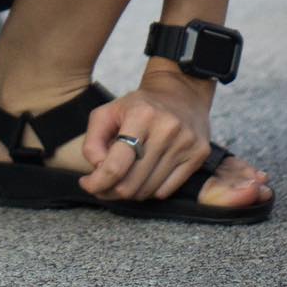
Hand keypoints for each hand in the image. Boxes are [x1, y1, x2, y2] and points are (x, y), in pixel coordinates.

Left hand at [79, 73, 220, 202]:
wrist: (181, 93)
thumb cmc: (139, 105)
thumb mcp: (108, 112)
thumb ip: (93, 140)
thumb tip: (97, 169)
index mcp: (141, 115)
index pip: (116, 165)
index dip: (98, 182)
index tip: (87, 185)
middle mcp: (167, 130)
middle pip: (132, 183)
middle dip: (110, 191)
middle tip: (102, 188)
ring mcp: (185, 144)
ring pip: (149, 190)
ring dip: (130, 193)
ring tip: (121, 182)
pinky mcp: (198, 155)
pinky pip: (167, 190)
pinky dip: (150, 190)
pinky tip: (143, 179)